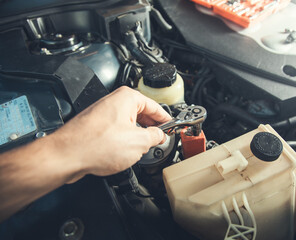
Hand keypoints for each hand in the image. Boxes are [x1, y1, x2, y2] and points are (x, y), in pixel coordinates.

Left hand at [51, 86, 171, 180]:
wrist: (66, 156)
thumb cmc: (95, 145)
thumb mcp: (138, 142)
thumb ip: (155, 137)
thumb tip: (159, 136)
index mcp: (127, 98)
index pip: (155, 107)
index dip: (165, 120)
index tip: (171, 127)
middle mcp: (114, 102)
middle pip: (141, 114)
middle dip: (151, 129)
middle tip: (158, 140)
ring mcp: (103, 114)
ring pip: (129, 124)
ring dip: (137, 136)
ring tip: (141, 149)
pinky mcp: (95, 126)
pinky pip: (116, 131)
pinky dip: (124, 140)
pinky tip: (124, 152)